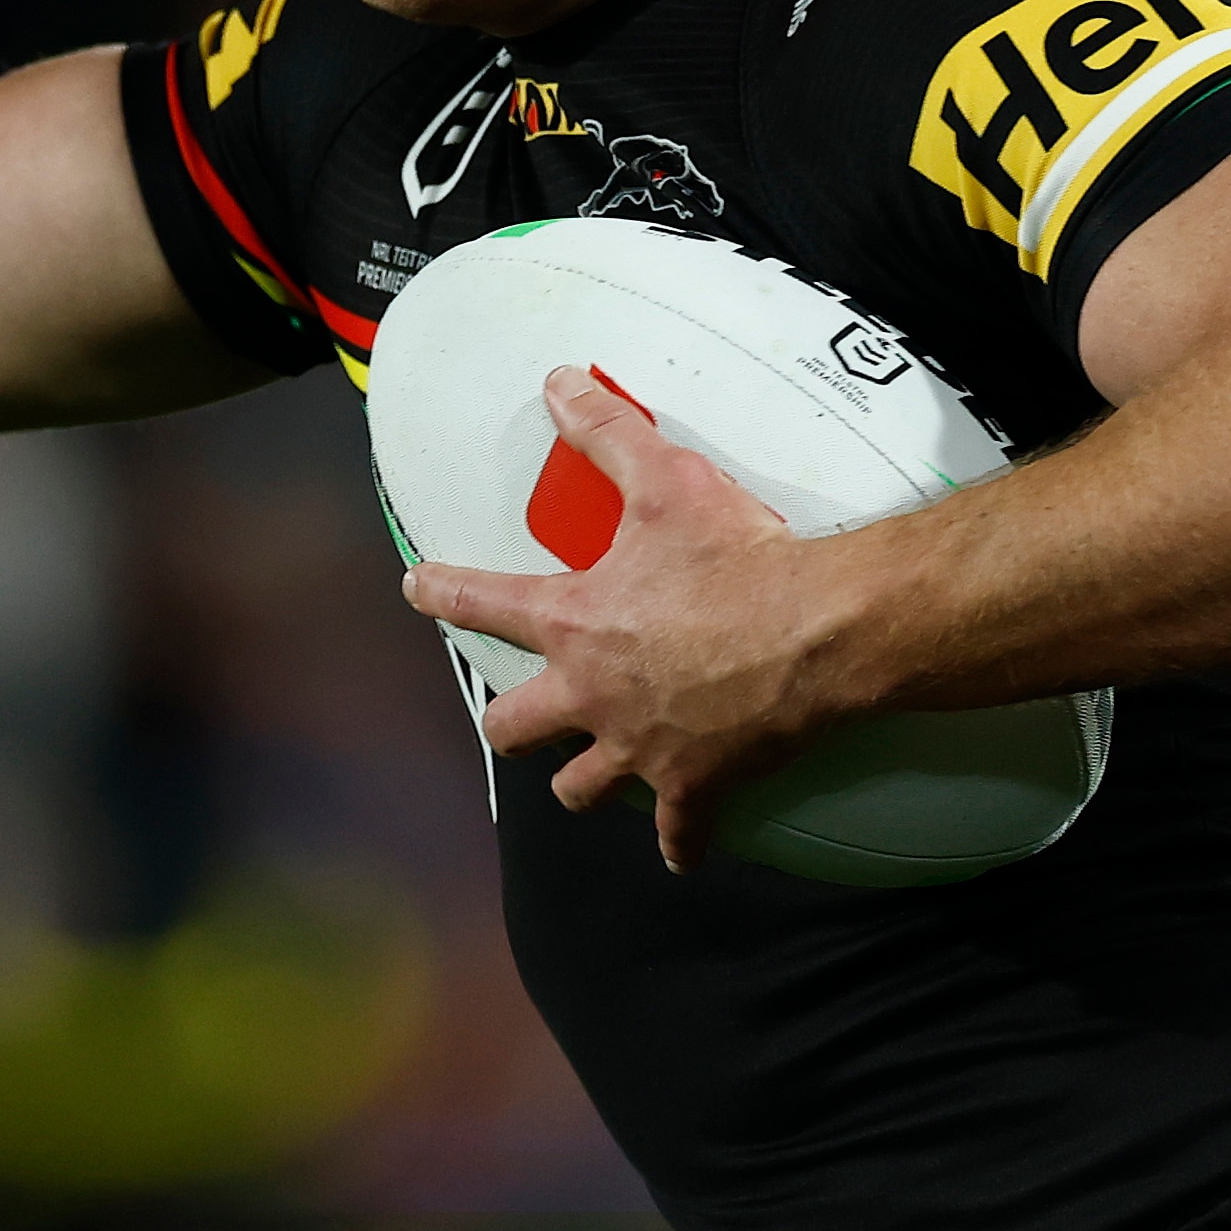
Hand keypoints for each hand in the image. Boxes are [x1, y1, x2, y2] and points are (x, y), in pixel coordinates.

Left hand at [405, 367, 858, 872]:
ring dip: (584, 780)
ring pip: (582, 788)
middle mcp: (592, 695)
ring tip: (594, 773)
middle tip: (522, 716)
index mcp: (576, 622)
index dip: (442, 593)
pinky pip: (678, 832)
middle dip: (513, 725)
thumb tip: (559, 382)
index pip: (484, 603)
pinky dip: (680, 840)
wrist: (813, 633)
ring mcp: (640, 749)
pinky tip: (682, 848)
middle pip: (516, 729)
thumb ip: (607, 434)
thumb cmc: (736, 558)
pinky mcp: (694, 787)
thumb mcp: (667, 481)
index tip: (417, 590)